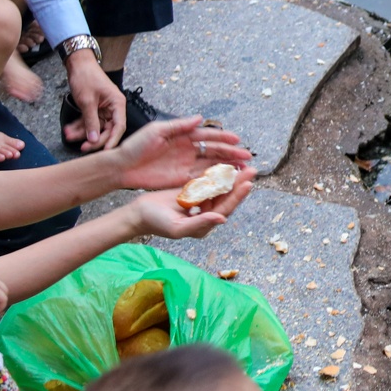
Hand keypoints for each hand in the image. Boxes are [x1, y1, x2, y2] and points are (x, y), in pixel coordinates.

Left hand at [63, 51, 126, 152]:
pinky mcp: (94, 109)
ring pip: (95, 127)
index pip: (119, 127)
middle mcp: (113, 108)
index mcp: (117, 104)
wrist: (78, 64)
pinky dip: (79, 126)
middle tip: (83, 147)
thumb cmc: (86, 77)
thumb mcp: (87, 101)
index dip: (112, 140)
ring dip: (83, 133)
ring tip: (69, 135)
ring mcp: (103, 109)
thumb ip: (91, 122)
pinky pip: (88, 121)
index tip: (106, 151)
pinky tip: (69, 130)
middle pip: (107, 130)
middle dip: (94, 139)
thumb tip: (93, 139)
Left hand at [108, 114, 251, 190]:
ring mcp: (186, 164)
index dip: (223, 137)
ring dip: (227, 166)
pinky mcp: (182, 178)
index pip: (208, 135)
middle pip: (214, 151)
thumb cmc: (135, 145)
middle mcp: (188, 149)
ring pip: (212, 165)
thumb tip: (199, 118)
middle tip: (247, 157)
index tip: (237, 140)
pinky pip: (202, 178)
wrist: (122, 167)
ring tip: (242, 169)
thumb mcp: (156, 131)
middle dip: (231, 153)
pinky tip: (227, 180)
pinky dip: (216, 179)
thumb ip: (178, 126)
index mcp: (183, 135)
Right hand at [118, 177, 255, 239]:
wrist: (138, 213)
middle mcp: (205, 214)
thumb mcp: (177, 226)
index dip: (237, 197)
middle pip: (226, 198)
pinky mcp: (192, 192)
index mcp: (204, 225)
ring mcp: (199, 203)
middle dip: (239, 184)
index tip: (248, 183)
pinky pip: (208, 183)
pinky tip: (225, 164)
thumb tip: (222, 219)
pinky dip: (216, 174)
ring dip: (231, 178)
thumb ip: (199, 224)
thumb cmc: (156, 222)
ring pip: (219, 189)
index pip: (225, 209)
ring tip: (242, 164)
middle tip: (251, 169)